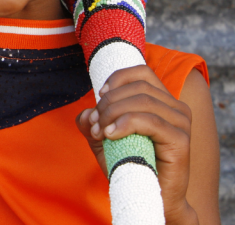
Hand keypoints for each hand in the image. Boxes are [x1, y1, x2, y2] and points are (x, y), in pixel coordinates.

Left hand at [75, 65, 198, 224]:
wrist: (149, 194)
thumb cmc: (129, 163)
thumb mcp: (104, 138)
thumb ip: (93, 121)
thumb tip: (87, 113)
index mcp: (162, 101)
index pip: (141, 73)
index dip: (116, 79)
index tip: (99, 96)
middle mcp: (175, 108)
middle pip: (137, 87)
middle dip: (108, 103)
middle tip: (94, 124)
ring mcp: (180, 123)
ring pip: (142, 101)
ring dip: (113, 113)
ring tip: (100, 132)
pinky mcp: (180, 140)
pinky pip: (149, 120)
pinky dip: (124, 123)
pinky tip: (110, 135)